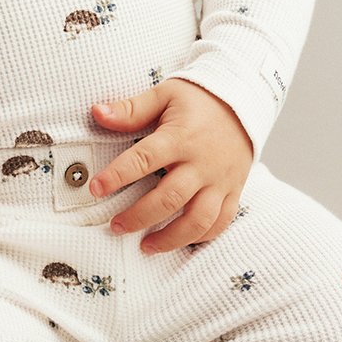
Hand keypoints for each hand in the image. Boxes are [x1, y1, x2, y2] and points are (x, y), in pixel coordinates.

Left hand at [88, 79, 252, 251]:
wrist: (246, 101)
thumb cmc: (200, 100)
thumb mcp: (165, 95)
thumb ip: (131, 109)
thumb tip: (97, 112)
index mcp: (180, 137)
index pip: (144, 159)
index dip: (117, 176)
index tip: (95, 188)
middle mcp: (201, 163)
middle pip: (169, 198)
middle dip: (139, 217)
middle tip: (115, 226)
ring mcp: (220, 180)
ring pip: (197, 220)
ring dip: (170, 238)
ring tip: (145, 246)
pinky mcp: (233, 191)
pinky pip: (220, 222)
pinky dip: (201, 237)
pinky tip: (179, 242)